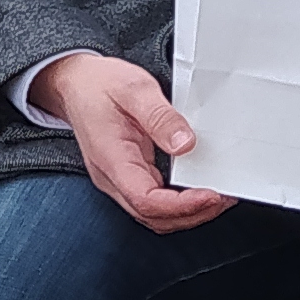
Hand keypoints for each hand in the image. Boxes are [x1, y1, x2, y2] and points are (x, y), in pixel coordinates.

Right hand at [48, 53, 232, 232]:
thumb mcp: (134, 88)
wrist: (75, 83)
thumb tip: (185, 144)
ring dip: (187, 213)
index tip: (212, 195)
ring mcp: (118, 180)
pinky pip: (153, 201)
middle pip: (153, 216)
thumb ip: (161, 117)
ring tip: (217, 198)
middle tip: (225, 198)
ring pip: (154, 215)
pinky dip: (178, 204)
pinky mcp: (127, 176)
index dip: (181, 205)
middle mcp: (112, 177)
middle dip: (192, 214)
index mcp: (111, 158)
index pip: (145, 199)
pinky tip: (197, 191)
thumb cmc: (99, 85)